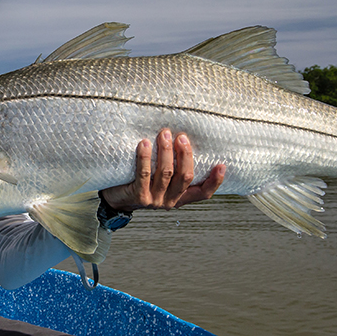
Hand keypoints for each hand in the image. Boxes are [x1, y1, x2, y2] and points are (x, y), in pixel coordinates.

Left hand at [100, 129, 225, 210]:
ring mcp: (154, 200)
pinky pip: (144, 173)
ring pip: (166, 173)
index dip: (215, 181)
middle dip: (185, 154)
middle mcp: (169, 201)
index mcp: (179, 197)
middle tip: (181, 137)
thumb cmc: (139, 183)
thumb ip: (173, 169)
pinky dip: (145, 157)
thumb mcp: (161, 180)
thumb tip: (183, 140)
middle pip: (185, 177)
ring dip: (165, 151)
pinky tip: (144, 143)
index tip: (222, 165)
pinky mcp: (138, 196)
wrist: (115, 199)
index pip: (203, 193)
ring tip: (164, 134)